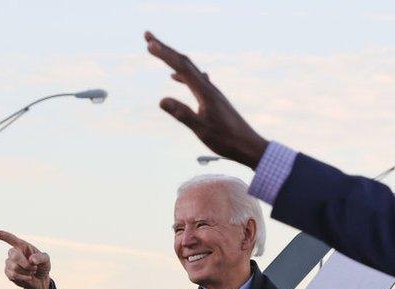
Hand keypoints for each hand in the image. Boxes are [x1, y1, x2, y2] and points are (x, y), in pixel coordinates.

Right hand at [0, 230, 51, 288]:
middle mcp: (14, 252)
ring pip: (14, 267)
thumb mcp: (46, 260)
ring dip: (26, 272)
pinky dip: (23, 277)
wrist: (40, 280)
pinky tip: (28, 277)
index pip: (11, 239)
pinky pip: (13, 275)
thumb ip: (41, 257)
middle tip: (34, 268)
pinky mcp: (8, 272)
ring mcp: (9, 262)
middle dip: (26, 264)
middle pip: (14, 255)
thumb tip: (31, 259)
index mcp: (22, 246)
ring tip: (32, 272)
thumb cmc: (42, 266)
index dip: (3, 235)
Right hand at [145, 32, 267, 167]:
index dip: (164, 54)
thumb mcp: (201, 129)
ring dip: (172, 59)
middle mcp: (208, 87)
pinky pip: (194, 80)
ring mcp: (211, 92)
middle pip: (184, 62)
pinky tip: (174, 77)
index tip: (149, 43)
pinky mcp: (212, 98)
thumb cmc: (226, 140)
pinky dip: (182, 74)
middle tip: (147, 36)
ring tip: (157, 51)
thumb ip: (182, 114)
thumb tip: (161, 100)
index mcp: (205, 92)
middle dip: (164, 49)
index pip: (182, 67)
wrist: (248, 145)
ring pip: (189, 69)